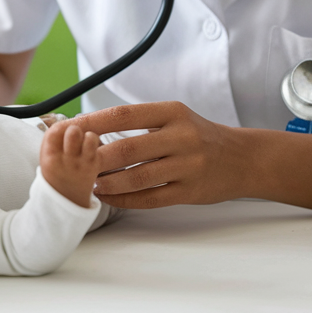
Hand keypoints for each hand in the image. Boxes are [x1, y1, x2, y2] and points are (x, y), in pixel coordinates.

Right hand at [40, 120, 100, 207]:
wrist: (65, 201)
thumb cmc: (56, 173)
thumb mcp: (46, 158)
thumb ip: (53, 140)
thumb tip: (66, 120)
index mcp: (49, 157)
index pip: (55, 131)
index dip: (62, 126)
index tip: (64, 129)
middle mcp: (65, 160)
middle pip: (73, 131)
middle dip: (74, 129)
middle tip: (74, 137)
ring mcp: (81, 164)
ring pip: (89, 136)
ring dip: (88, 135)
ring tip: (83, 143)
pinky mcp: (94, 166)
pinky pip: (98, 146)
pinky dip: (95, 142)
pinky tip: (90, 148)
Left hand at [73, 102, 242, 208]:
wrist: (241, 158)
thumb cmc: (199, 136)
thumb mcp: (175, 118)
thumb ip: (141, 123)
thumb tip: (92, 128)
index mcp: (173, 112)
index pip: (124, 115)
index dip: (93, 122)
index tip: (69, 129)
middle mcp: (182, 136)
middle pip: (127, 148)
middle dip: (95, 158)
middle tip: (75, 163)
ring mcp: (188, 165)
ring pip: (137, 177)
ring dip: (108, 182)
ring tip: (90, 182)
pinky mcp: (190, 191)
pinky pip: (150, 198)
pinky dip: (125, 199)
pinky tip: (109, 197)